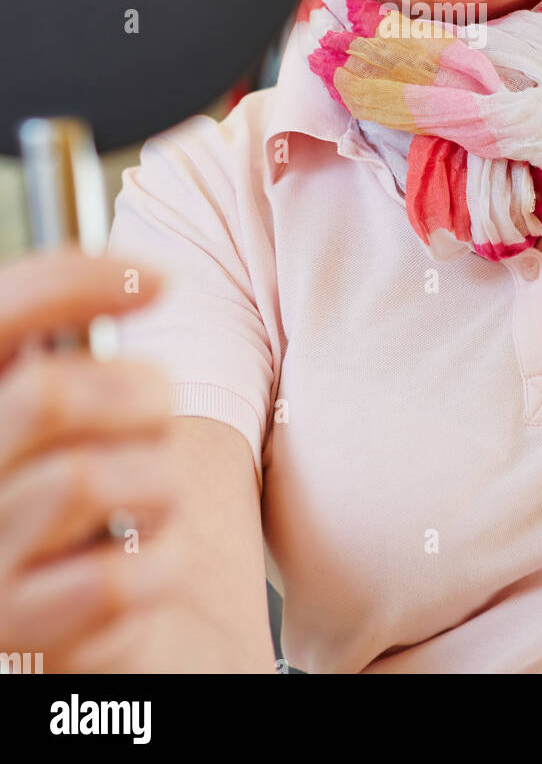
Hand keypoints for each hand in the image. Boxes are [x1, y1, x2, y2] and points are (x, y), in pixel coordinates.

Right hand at [0, 246, 183, 672]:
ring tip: (149, 496)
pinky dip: (160, 562)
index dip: (76, 281)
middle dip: (136, 392)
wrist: (59, 610)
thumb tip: (149, 279)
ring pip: (87, 480)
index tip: (158, 279)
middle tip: (157, 410)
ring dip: (154, 482)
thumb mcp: (47, 409)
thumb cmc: (59, 487)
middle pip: (47, 394)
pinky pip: (114, 580)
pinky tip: (146, 559)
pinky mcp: (12, 629)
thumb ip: (61, 348)